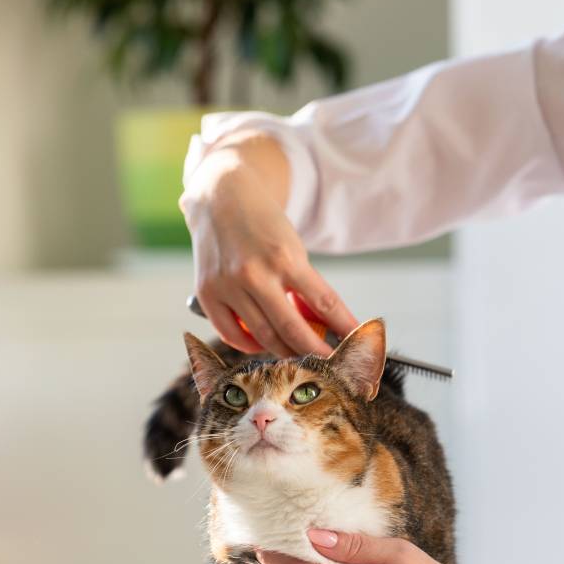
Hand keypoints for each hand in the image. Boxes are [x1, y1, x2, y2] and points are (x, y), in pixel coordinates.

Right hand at [180, 138, 357, 356]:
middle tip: (328, 364)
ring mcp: (228, 286)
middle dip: (315, 353)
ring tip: (298, 355)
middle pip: (292, 330)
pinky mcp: (207, 294)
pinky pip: (230, 334)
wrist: (221, 198)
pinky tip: (261, 342)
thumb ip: (304, 288)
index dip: (343, 328)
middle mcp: (255, 273)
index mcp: (285, 258)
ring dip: (285, 352)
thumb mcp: (292, 248)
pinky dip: (249, 345)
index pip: (324, 303)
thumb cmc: (262, 225)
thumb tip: (322, 328)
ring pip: (262, 337)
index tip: (355, 345)